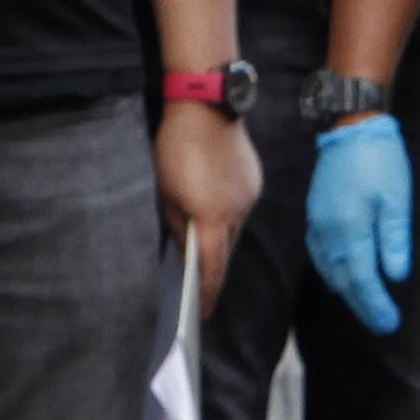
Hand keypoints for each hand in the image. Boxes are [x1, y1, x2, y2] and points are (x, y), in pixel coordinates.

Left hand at [154, 100, 260, 309]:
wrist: (206, 107)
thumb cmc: (176, 149)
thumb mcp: (166, 192)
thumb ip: (178, 225)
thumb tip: (187, 249)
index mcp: (214, 218)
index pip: (213, 266)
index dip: (208, 292)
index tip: (204, 312)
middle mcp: (238, 211)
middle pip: (227, 248)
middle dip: (214, 263)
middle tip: (199, 277)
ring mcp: (250, 195)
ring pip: (235, 226)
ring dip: (220, 235)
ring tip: (203, 237)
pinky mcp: (254, 179)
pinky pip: (240, 206)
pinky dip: (227, 212)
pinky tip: (213, 204)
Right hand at [306, 113, 413, 333]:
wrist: (351, 127)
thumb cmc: (380, 160)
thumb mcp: (397, 200)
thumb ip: (394, 240)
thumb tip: (395, 277)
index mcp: (350, 229)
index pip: (363, 279)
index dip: (376, 305)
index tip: (389, 323)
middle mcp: (328, 232)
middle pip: (344, 280)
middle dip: (363, 305)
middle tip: (381, 324)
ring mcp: (318, 223)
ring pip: (330, 269)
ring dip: (348, 291)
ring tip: (367, 307)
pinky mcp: (315, 214)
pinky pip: (320, 254)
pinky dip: (333, 272)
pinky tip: (343, 277)